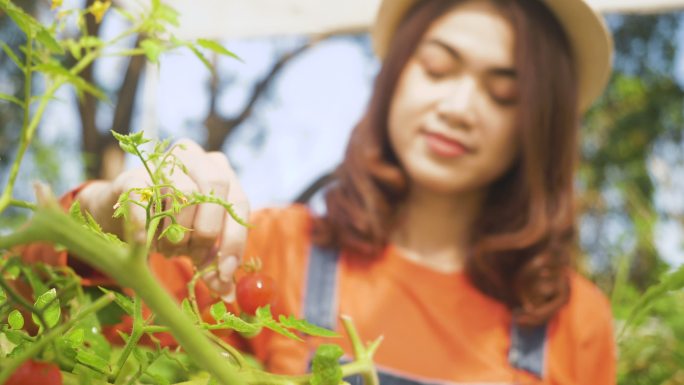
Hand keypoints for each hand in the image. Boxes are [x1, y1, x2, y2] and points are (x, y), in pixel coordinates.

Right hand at [76, 139, 249, 297]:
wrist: (124, 215)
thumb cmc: (171, 227)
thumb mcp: (198, 246)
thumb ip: (213, 266)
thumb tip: (228, 293)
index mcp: (221, 172)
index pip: (239, 202)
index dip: (234, 239)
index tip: (225, 271)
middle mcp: (197, 158)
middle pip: (214, 189)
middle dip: (205, 231)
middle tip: (190, 254)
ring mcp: (164, 162)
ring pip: (182, 192)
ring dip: (176, 230)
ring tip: (166, 247)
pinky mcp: (133, 176)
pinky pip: (143, 197)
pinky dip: (146, 224)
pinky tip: (144, 242)